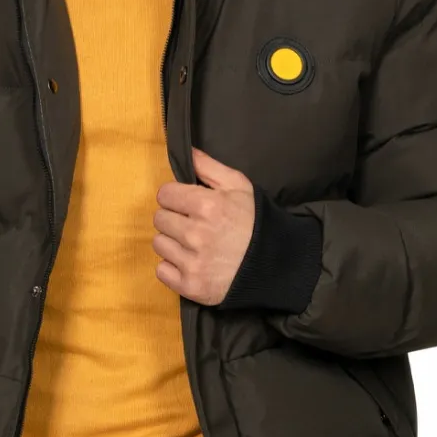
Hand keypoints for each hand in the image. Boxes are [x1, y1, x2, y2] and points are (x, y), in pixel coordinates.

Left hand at [153, 147, 255, 304]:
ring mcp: (193, 262)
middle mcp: (196, 234)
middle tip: (193, 224)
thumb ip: (209, 166)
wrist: (277, 265)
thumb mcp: (240, 186)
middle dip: (174, 218)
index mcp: (207, 206)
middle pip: (159, 219)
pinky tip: (191, 262)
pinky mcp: (191, 286)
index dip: (175, 197)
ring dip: (172, 243)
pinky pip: (161, 271)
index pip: (164, 195)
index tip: (187, 203)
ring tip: (193, 244)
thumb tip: (185, 150)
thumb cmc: (256, 222)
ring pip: (159, 244)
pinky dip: (172, 268)